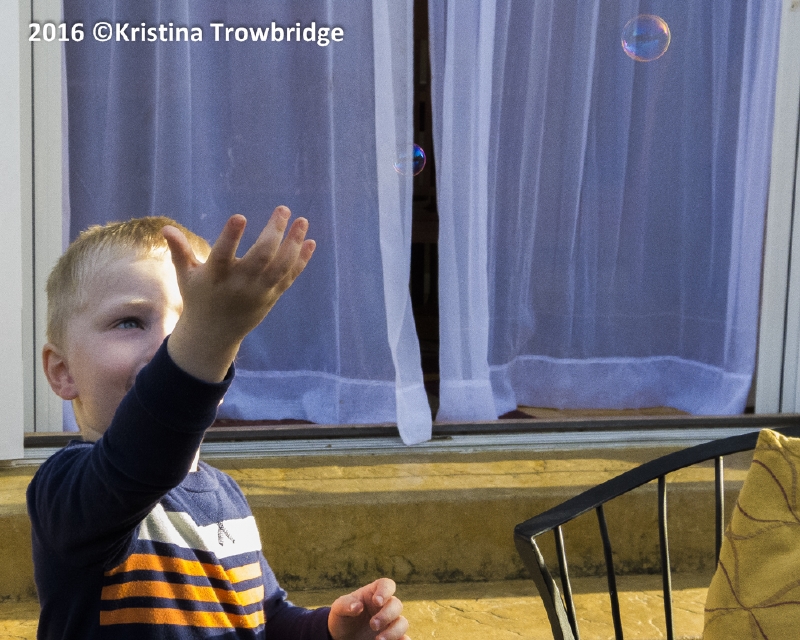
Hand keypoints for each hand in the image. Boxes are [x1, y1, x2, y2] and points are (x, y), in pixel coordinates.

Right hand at [163, 207, 314, 381]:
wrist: (216, 333)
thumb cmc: (199, 297)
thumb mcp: (186, 276)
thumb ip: (180, 251)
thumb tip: (166, 228)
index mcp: (215, 277)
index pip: (222, 255)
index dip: (230, 237)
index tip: (239, 216)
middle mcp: (239, 285)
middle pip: (260, 258)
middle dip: (274, 232)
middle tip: (283, 209)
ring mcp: (259, 292)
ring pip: (280, 266)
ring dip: (293, 243)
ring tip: (302, 220)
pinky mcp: (271, 296)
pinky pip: (289, 276)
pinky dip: (301, 260)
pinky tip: (309, 240)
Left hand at [328, 578, 408, 639]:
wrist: (342, 637)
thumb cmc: (342, 618)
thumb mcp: (338, 609)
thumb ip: (346, 604)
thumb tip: (358, 606)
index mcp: (374, 594)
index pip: (387, 585)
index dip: (385, 591)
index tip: (377, 601)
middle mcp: (385, 607)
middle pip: (396, 605)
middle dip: (386, 615)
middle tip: (372, 625)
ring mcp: (390, 623)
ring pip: (403, 623)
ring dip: (394, 631)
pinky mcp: (393, 638)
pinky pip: (405, 639)